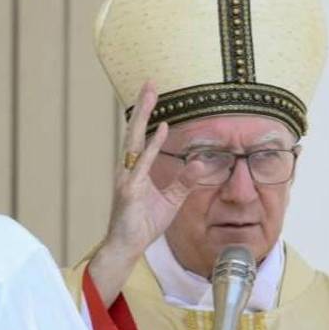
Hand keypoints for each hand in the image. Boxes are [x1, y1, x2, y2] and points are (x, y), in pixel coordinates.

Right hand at [88, 82, 206, 306]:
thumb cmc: (143, 223)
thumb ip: (185, 181)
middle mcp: (128, 169)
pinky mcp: (130, 191)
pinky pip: (144, 165)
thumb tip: (202, 164)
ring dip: (143, 117)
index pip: (141, 137)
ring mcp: (127, 178)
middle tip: (150, 82)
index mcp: (136, 169)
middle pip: (134, 131)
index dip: (146, 115)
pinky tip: (162, 130)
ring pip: (134, 141)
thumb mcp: (171, 200)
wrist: (126, 247)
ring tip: (150, 96)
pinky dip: (153, 146)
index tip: (153, 94)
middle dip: (143, 106)